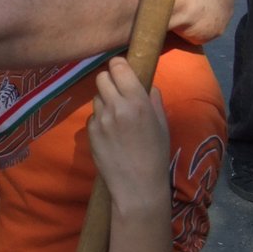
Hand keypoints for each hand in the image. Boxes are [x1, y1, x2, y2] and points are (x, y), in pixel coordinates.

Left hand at [87, 57, 169, 216]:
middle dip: (110, 81)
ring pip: (96, 96)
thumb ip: (153, 100)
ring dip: (105, 100)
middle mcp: (116, 107)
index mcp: (138, 101)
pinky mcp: (90, 132)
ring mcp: (100, 120)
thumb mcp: (162, 124)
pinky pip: (93, 116)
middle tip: (118, 91)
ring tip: (117, 116)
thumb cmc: (156, 155)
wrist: (137, 186)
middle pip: (102, 77)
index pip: (118, 66)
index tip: (123, 70)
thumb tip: (147, 84)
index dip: (119, 65)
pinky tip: (110, 133)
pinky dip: (100, 119)